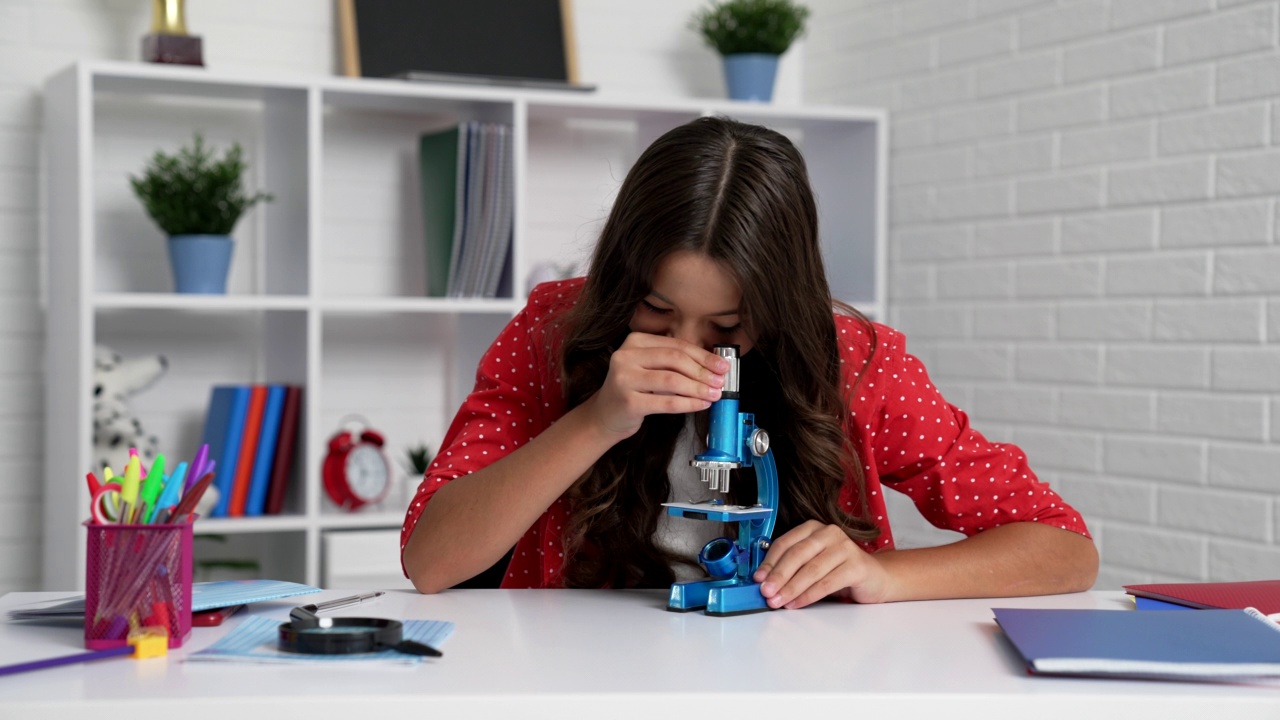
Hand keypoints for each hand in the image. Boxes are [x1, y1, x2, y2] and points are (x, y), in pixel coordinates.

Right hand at [581, 333, 728, 439]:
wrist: (605, 416)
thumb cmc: (634, 391)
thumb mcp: (650, 369)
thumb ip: (674, 364)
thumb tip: (713, 367)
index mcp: (634, 341)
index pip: (676, 345)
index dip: (703, 355)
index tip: (722, 366)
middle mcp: (626, 356)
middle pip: (675, 359)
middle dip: (703, 371)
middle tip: (720, 381)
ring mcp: (624, 378)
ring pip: (672, 380)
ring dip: (698, 388)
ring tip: (714, 394)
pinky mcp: (628, 401)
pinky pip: (667, 402)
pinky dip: (689, 403)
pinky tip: (701, 405)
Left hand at [753, 520, 892, 608]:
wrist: (875, 578)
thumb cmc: (838, 571)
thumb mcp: (812, 564)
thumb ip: (792, 568)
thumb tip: (764, 582)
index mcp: (813, 528)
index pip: (785, 543)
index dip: (769, 562)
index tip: (758, 579)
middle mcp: (829, 533)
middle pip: (797, 554)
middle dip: (778, 576)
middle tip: (766, 592)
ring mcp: (845, 547)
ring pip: (811, 570)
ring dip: (792, 588)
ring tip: (778, 601)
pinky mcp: (857, 565)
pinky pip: (827, 582)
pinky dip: (809, 595)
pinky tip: (797, 604)